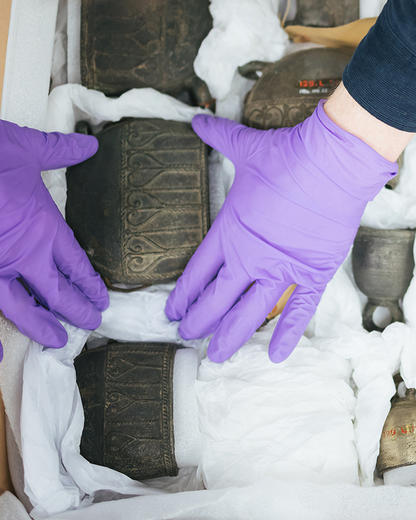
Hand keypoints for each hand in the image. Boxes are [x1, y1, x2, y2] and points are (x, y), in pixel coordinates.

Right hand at [0, 120, 108, 359]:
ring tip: (58, 340)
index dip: (89, 283)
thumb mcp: (24, 147)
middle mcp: (21, 255)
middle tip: (92, 323)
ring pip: (20, 308)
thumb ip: (58, 151)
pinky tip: (1, 354)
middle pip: (56, 292)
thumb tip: (89, 144)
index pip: (75, 264)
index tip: (102, 298)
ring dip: (40, 325)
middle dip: (76, 309)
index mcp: (42, 228)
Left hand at [165, 101, 396, 361]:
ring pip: (251, 314)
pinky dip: (288, 334)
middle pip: (218, 299)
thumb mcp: (244, 147)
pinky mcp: (313, 274)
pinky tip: (277, 356)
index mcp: (230, 231)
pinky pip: (299, 312)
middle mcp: (251, 258)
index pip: (198, 272)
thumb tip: (196, 119)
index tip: (174, 312)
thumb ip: (217, 137)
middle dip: (201, 321)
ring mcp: (281, 270)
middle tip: (189, 336)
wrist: (333, 163)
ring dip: (232, 336)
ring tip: (217, 356)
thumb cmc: (288, 155)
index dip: (184, 295)